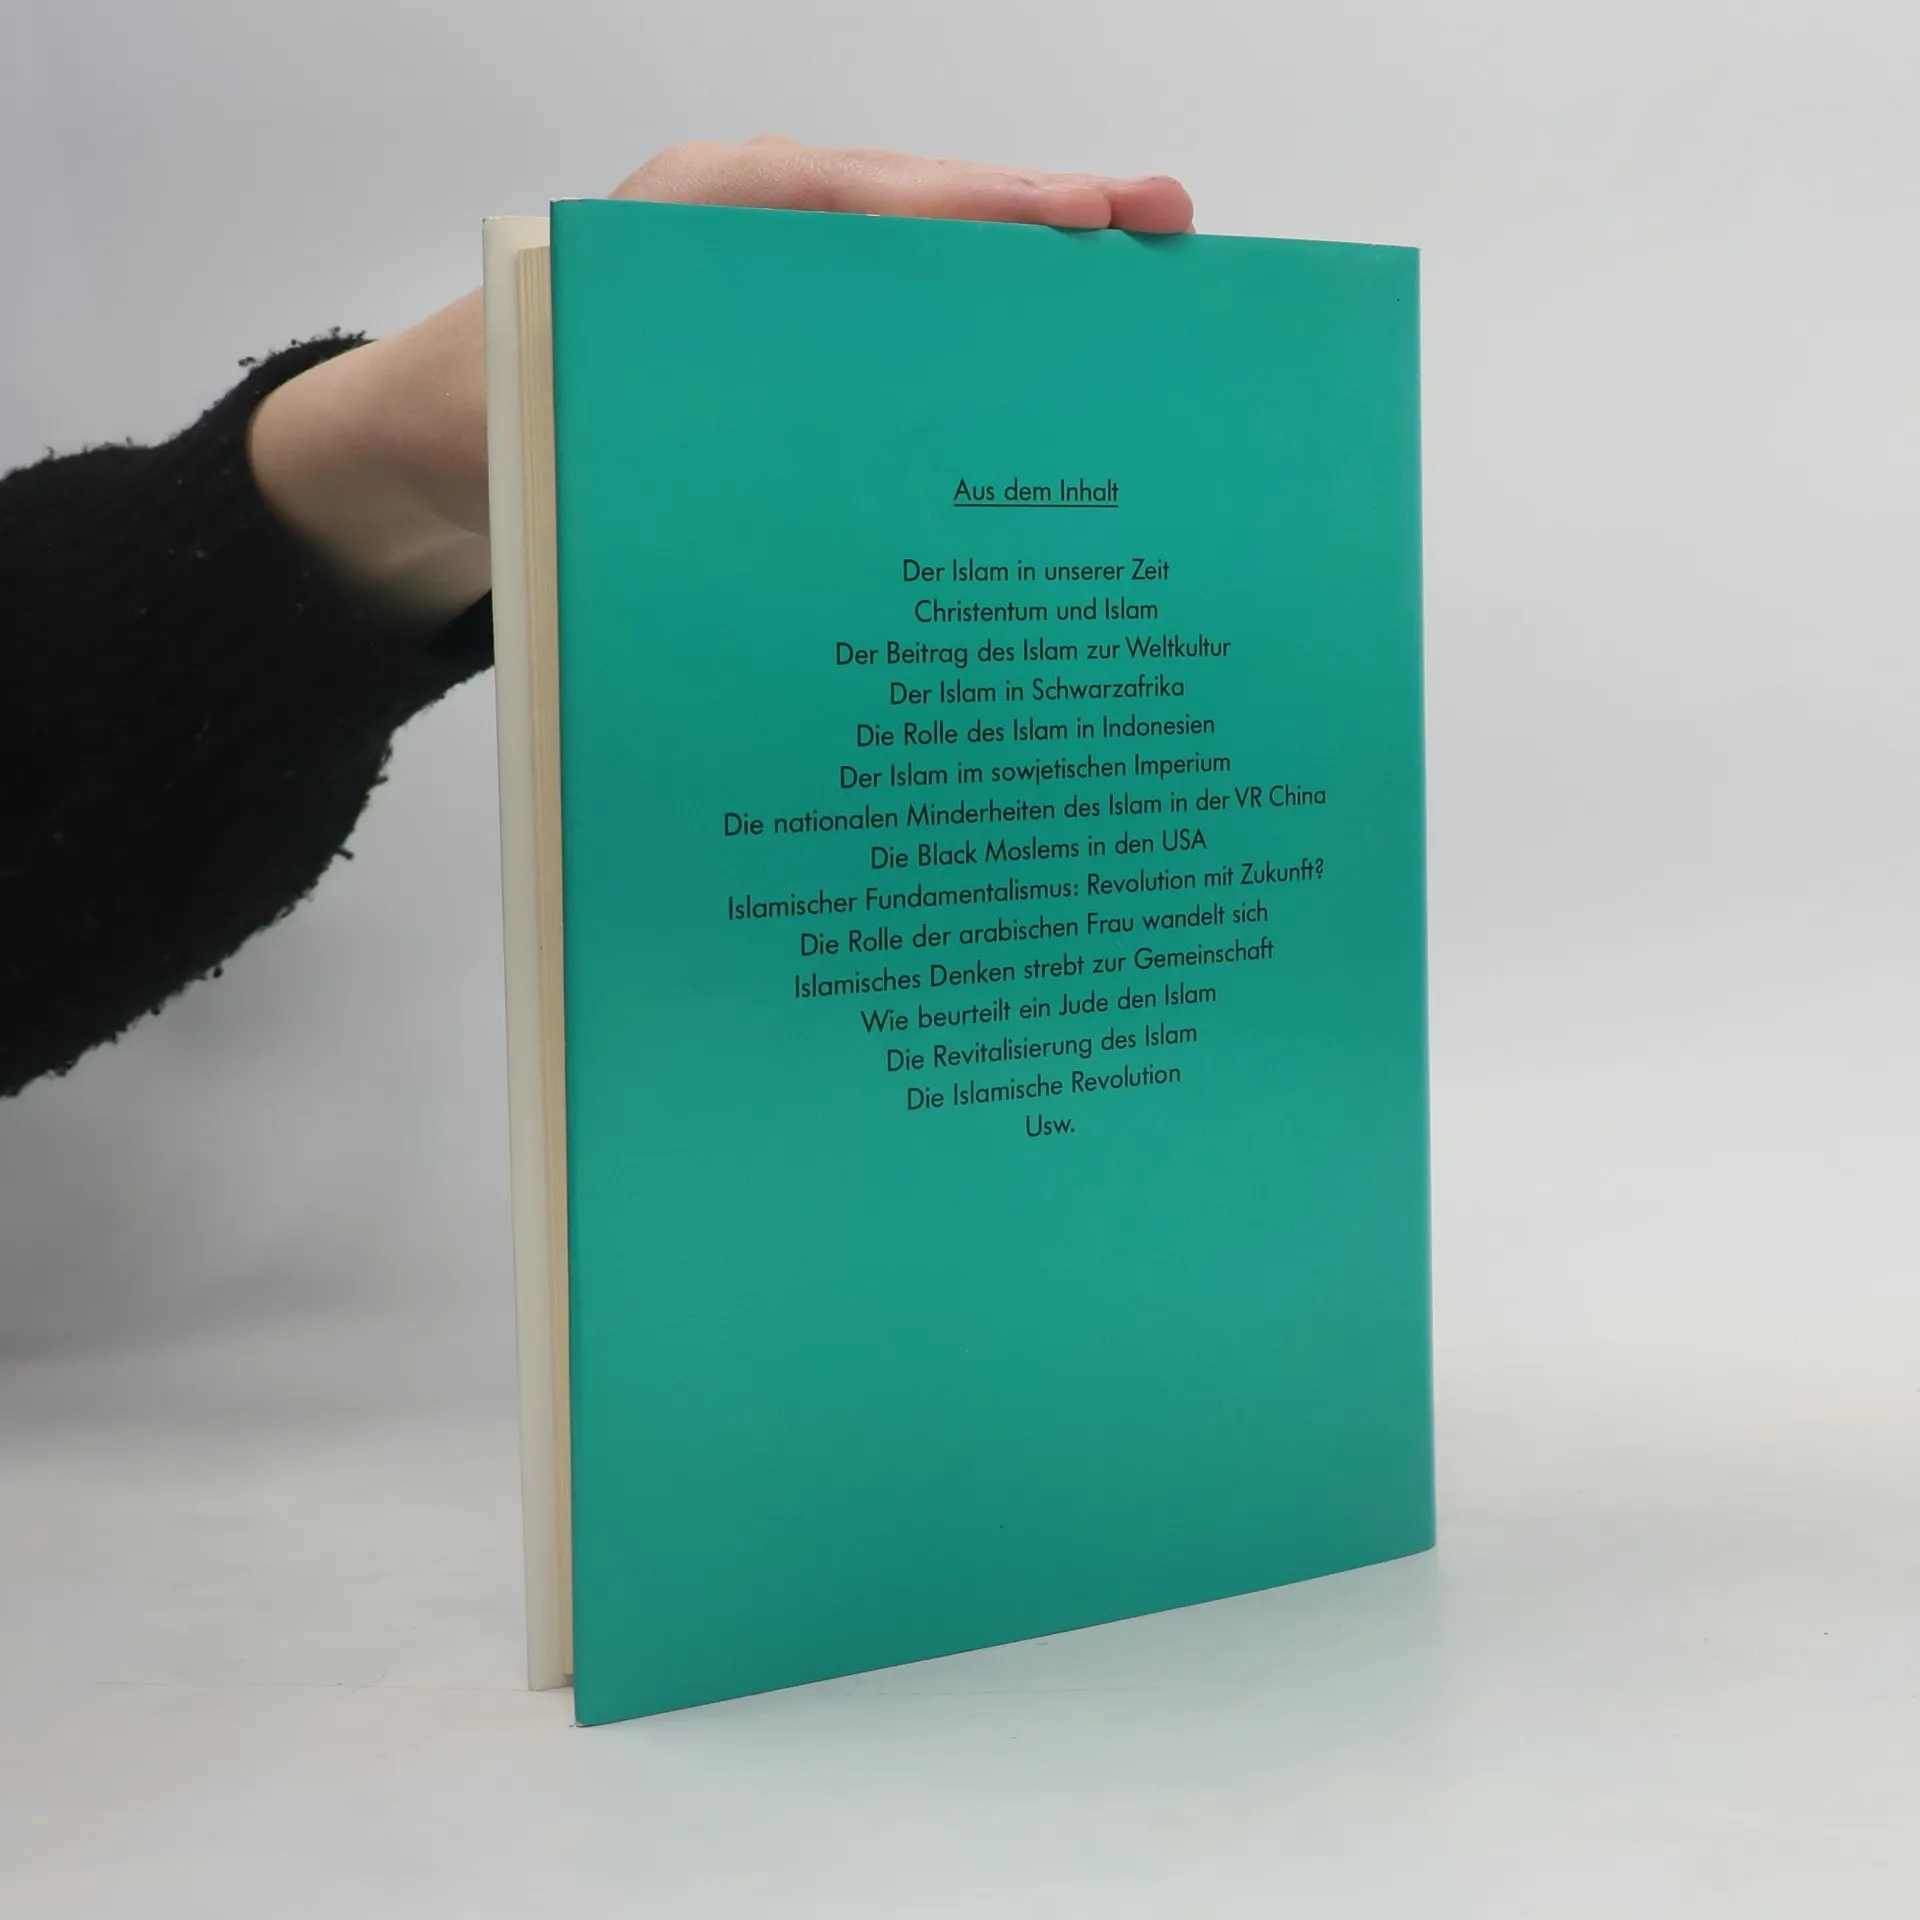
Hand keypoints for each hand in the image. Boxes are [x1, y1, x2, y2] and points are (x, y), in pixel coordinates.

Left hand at [247, 141, 1194, 624]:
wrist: (435, 446)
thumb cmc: (495, 412)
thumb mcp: (559, 397)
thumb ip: (665, 400)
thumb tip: (804, 448)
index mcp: (709, 217)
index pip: (875, 200)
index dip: (990, 210)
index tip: (1097, 220)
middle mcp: (757, 230)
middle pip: (926, 214)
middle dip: (1047, 223)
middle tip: (1169, 230)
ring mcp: (780, 286)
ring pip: (922, 269)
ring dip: (1025, 285)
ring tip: (1139, 296)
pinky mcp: (788, 344)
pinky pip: (893, 326)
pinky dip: (969, 341)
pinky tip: (1038, 382)